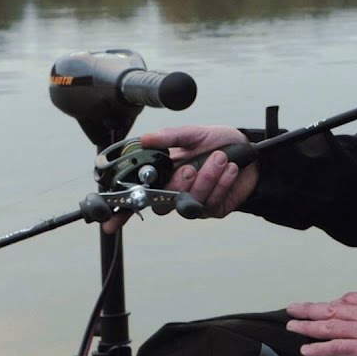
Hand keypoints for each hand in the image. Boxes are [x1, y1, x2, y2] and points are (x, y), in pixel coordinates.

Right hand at [100, 125, 258, 233]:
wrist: (249, 150)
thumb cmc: (217, 142)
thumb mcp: (193, 133)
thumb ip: (170, 137)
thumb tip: (145, 138)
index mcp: (163, 175)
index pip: (136, 197)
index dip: (120, 212)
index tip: (108, 222)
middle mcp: (174, 192)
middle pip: (163, 203)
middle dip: (178, 184)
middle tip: (191, 167)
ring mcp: (193, 204)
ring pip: (189, 202)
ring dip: (207, 179)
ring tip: (221, 158)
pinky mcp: (214, 209)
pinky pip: (213, 202)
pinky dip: (223, 183)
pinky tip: (231, 169)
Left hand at [285, 290, 356, 355]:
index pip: (349, 300)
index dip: (332, 303)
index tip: (324, 304)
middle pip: (330, 309)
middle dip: (309, 309)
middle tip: (293, 308)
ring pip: (327, 326)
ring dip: (306, 326)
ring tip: (291, 326)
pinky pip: (334, 347)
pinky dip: (318, 348)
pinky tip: (306, 348)